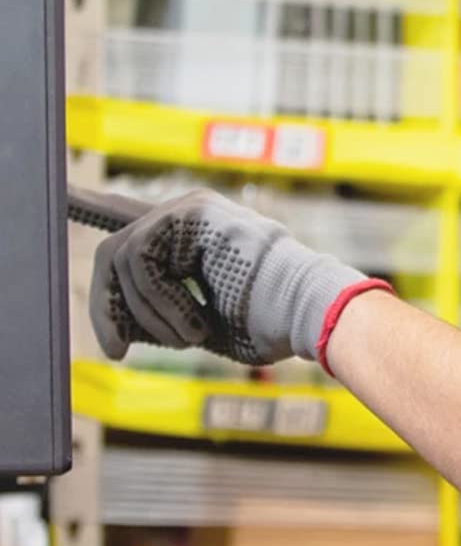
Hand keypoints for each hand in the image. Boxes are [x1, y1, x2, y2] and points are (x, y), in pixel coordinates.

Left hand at [89, 190, 368, 366]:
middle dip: (109, 307)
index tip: (65, 195)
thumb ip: (162, 311)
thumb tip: (119, 328)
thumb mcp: (201, 322)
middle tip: (117, 350)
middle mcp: (189, 213)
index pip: (133, 220)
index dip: (95, 206)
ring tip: (190, 336)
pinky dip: (159, 302)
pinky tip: (195, 321)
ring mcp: (189, 208)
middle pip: (116, 251)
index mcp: (197, 236)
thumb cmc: (269, 325)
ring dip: (148, 313)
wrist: (309, 313)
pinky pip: (137, 259)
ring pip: (121, 258)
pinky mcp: (188, 213)